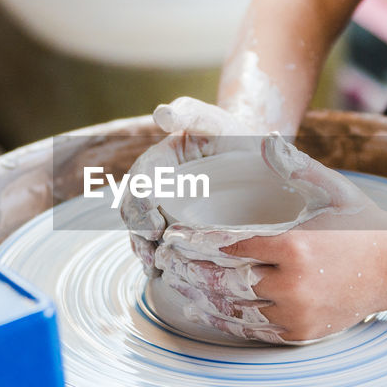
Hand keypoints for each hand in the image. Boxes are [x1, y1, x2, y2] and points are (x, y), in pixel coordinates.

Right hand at [119, 97, 260, 274]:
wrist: (253, 156)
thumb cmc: (232, 135)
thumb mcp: (214, 120)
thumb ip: (189, 113)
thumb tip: (162, 114)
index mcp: (157, 160)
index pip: (138, 184)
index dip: (140, 206)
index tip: (154, 226)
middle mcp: (155, 185)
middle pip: (133, 212)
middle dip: (138, 235)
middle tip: (151, 255)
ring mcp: (164, 206)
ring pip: (142, 231)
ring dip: (143, 251)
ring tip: (154, 269)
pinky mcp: (178, 224)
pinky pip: (159, 243)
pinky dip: (158, 259)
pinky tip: (163, 274)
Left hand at [154, 134, 386, 343]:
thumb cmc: (363, 221)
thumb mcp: (334, 188)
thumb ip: (297, 167)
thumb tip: (266, 142)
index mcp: (295, 245)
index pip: (230, 245)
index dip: (196, 242)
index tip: (174, 238)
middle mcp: (294, 284)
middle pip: (225, 281)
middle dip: (190, 271)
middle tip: (166, 263)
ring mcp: (298, 313)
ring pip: (236, 310)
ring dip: (203, 299)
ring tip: (179, 288)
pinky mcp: (303, 333)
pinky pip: (256, 331)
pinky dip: (229, 321)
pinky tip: (209, 312)